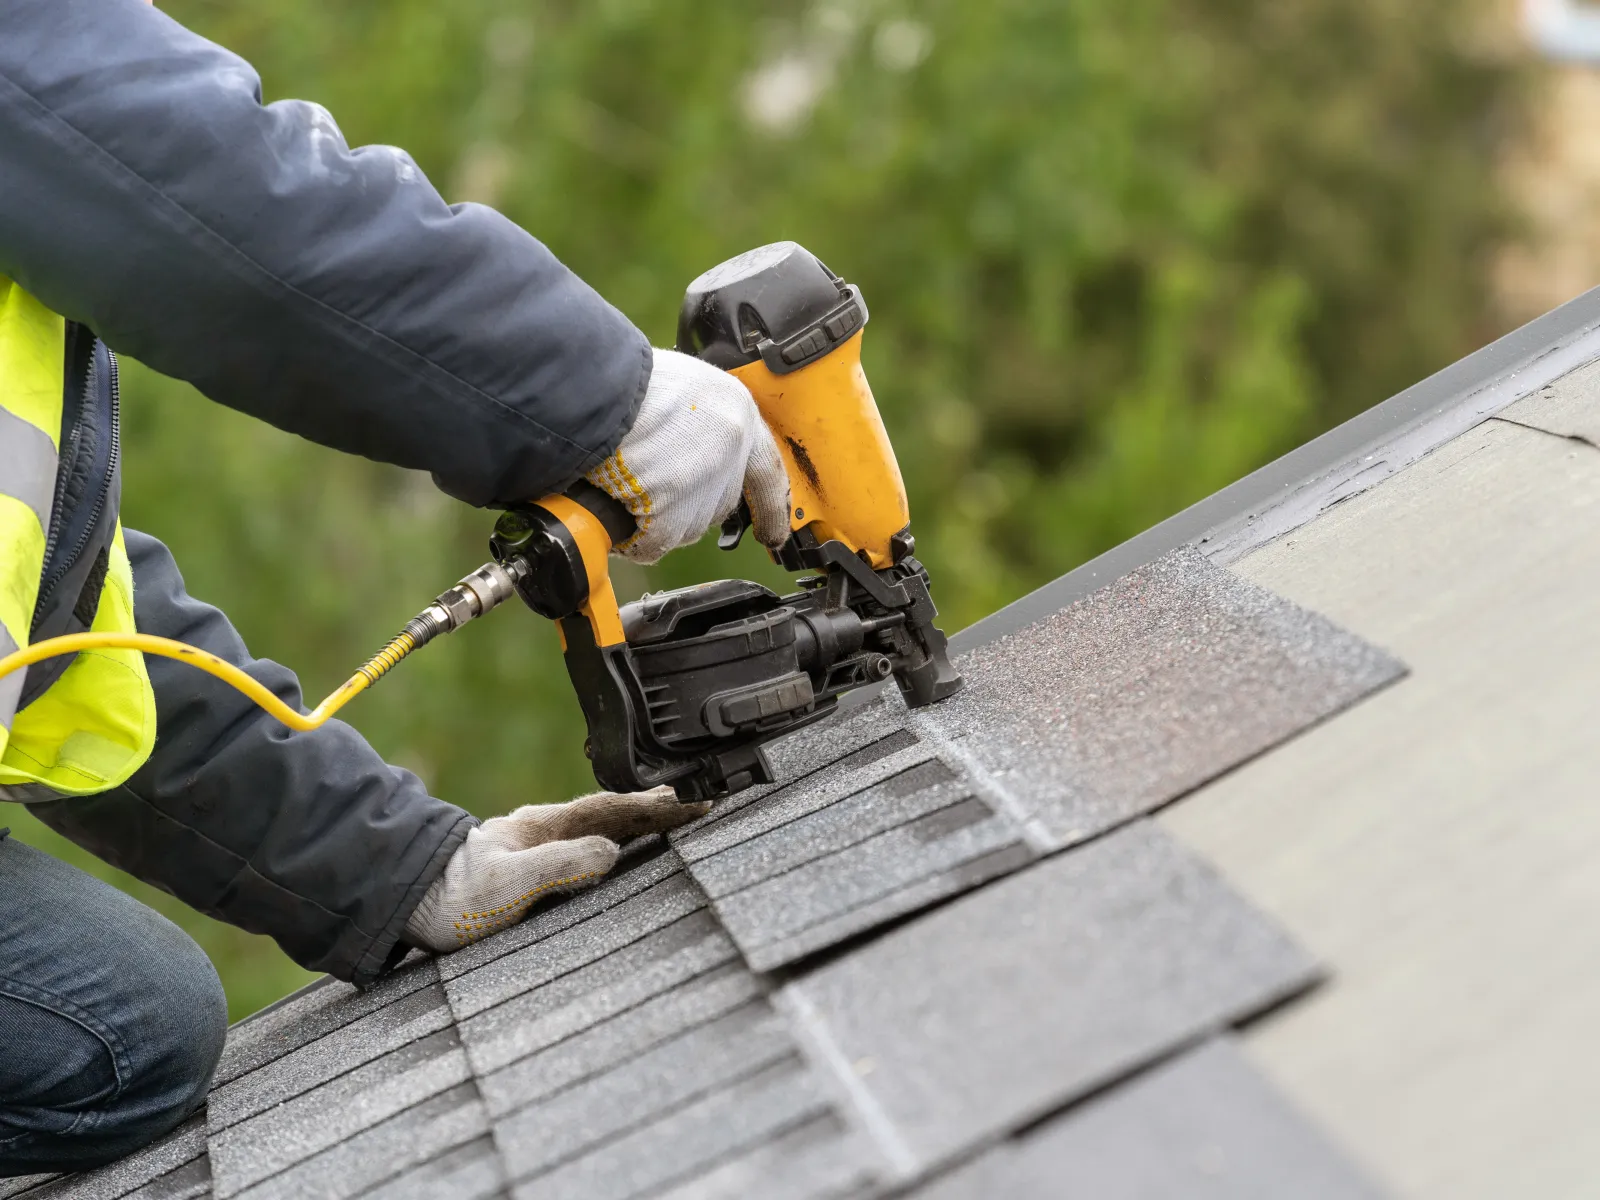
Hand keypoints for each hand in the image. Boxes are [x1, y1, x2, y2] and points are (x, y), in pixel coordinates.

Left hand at [402, 787, 707, 951]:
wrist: (404, 903)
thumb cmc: (450, 899)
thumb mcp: (507, 884)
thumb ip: (558, 866)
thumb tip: (611, 852)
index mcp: (545, 827)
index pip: (614, 810)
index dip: (657, 808)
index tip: (695, 803)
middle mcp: (545, 831)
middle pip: (615, 813)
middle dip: (659, 808)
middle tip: (702, 802)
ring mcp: (539, 847)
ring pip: (603, 828)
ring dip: (642, 823)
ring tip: (678, 820)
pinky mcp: (533, 869)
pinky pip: (589, 847)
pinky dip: (619, 842)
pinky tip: (627, 851)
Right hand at [586, 348, 790, 563]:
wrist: (594, 386)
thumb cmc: (624, 378)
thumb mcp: (682, 385)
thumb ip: (699, 420)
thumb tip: (689, 449)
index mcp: (736, 411)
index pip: (767, 471)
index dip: (771, 505)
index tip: (775, 532)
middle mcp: (730, 448)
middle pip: (719, 503)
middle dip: (686, 504)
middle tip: (649, 488)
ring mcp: (704, 483)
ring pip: (686, 526)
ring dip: (655, 518)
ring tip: (621, 484)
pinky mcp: (671, 512)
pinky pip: (654, 543)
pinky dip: (632, 537)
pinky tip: (614, 508)